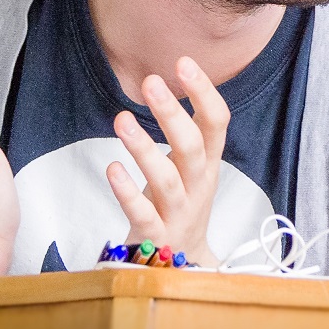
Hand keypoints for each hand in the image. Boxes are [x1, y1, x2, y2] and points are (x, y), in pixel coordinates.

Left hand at [104, 58, 230, 263]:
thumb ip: (184, 132)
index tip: (184, 63)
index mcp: (209, 164)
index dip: (205, 93)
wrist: (183, 265)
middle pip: (193, 148)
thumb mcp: (191, 167)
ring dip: (145, 149)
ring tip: (121, 120)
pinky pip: (143, 214)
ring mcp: (178, 213)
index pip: (217, 123)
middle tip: (151, 83)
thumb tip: (166, 84)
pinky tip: (111, 169)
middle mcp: (198, 186)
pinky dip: (127, 192)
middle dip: (173, 114)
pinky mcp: (156, 237)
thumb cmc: (180, 204)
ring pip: (167, 180)